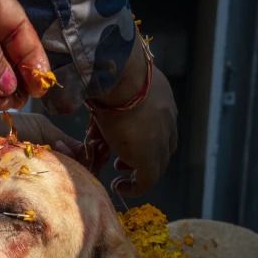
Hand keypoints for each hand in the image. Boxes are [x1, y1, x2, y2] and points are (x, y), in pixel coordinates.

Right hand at [89, 47, 177, 195]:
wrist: (119, 75)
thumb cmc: (110, 70)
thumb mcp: (116, 80)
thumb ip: (110, 90)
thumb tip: (90, 93)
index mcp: (162, 97)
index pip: (161, 123)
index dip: (147, 136)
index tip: (127, 140)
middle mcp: (168, 118)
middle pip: (162, 145)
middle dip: (144, 155)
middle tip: (122, 162)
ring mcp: (162, 138)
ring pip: (155, 163)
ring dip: (138, 170)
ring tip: (119, 173)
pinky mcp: (150, 157)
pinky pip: (147, 180)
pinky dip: (134, 187)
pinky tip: (120, 187)